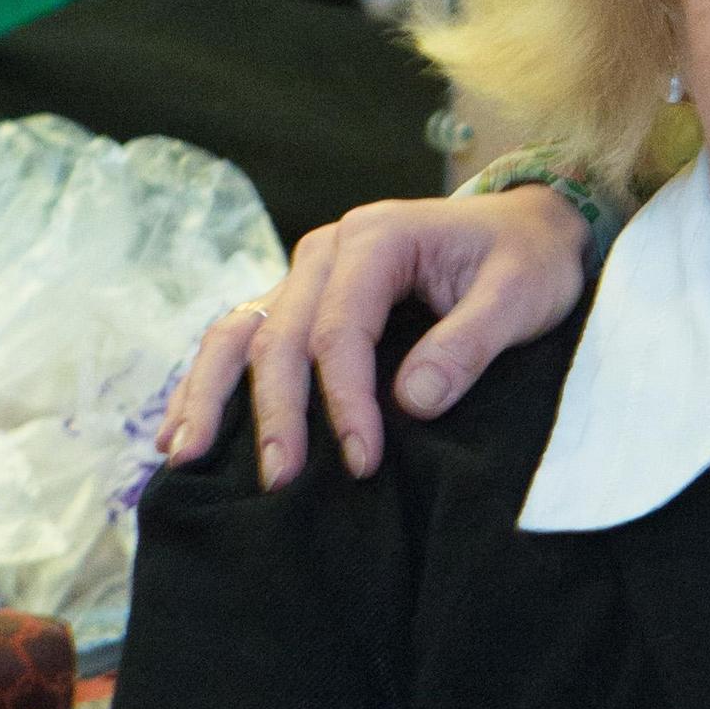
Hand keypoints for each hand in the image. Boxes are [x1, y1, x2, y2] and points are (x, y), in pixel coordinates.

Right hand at [158, 185, 593, 486]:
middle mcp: (327, 251)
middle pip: (280, 334)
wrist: (529, 227)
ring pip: (239, 331)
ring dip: (210, 395)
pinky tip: (180, 432)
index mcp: (377, 239)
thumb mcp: (520, 296)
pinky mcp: (303, 301)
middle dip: (275, 412)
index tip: (362, 461)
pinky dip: (208, 383)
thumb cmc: (528, 260)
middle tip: (280, 481)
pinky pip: (244, 338)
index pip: (341, 328)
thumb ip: (469, 344)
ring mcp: (307, 275)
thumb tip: (412, 402)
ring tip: (187, 458)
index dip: (345, 399)